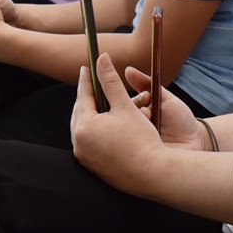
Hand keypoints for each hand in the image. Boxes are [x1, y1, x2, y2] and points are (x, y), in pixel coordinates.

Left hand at [71, 53, 168, 193]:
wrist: (153, 174)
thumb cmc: (141, 139)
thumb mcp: (125, 106)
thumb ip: (111, 81)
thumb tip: (101, 59)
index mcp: (84, 127)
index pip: (83, 96)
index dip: (86, 79)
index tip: (87, 67)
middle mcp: (79, 144)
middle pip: (80, 113)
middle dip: (88, 97)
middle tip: (93, 83)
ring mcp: (85, 158)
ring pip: (85, 128)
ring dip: (93, 114)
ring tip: (102, 103)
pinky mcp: (93, 167)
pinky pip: (90, 142)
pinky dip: (97, 130)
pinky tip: (107, 125)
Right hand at [122, 66, 205, 150]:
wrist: (195, 142)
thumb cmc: (180, 118)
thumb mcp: (164, 98)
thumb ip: (146, 83)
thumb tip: (127, 69)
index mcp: (136, 115)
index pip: (125, 105)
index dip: (134, 100)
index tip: (147, 97)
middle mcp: (132, 130)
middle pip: (123, 118)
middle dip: (135, 111)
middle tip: (148, 109)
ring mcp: (135, 144)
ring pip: (128, 132)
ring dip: (139, 123)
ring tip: (151, 119)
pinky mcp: (140, 158)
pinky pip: (135, 148)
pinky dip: (143, 139)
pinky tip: (152, 133)